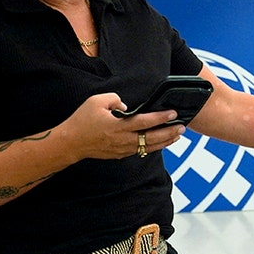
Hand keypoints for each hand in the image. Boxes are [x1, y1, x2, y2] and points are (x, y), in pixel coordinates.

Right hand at [61, 93, 185, 160]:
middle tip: (182, 127)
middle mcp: (123, 139)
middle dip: (169, 132)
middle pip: (152, 138)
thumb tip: (126, 106)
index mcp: (119, 125)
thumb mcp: (96, 101)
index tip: (173, 113)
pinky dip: (153, 146)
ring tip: (177, 135)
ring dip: (165, 141)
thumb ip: (114, 99)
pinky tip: (161, 142)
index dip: (161, 118)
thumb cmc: (82, 120)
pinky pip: (141, 151)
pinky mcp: (120, 154)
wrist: (70, 143)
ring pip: (149, 147)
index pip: (145, 122)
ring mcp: (123, 149)